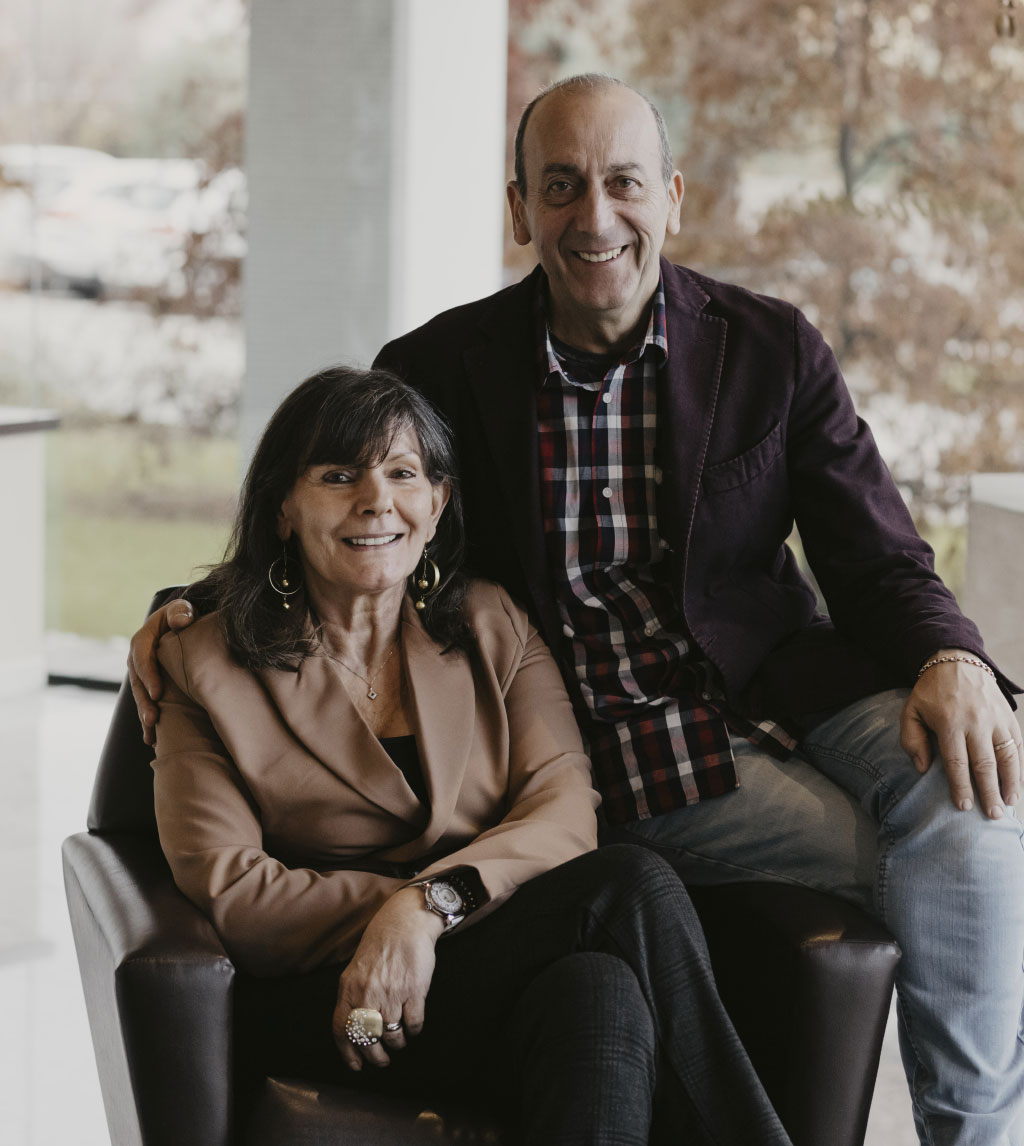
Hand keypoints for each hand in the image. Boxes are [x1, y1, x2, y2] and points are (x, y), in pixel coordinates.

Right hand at [127, 599, 194, 745]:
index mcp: (143, 640)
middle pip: (138, 682)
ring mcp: (143, 674)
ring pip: (141, 696)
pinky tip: (153, 739)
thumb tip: (181, 621)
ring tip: (151, 734)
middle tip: (153, 719)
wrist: (184, 623)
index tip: (158, 693)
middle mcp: (138, 659)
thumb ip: (181, 611)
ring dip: (145, 715)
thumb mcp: (182, 609)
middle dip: (144, 702)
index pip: (142, 657)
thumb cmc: (185, 615)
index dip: (148, 675)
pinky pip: (148, 703)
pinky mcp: (151, 685)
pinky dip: (149, 721)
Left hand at [333, 887, 443, 1069]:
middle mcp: (368, 993)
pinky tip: (412, 1026)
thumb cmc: (380, 946)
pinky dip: (413, 1031)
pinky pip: (413, 1024)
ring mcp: (392, 993)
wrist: (405, 923)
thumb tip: (354, 1031)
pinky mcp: (414, 990)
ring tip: (398, 1041)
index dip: (348, 1053)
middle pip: (368, 1039)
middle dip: (375, 1057)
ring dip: (396, 1043)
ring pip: (392, 1035)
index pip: (342, 1030)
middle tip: (381, 1060)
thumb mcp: (356, 970)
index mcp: (349, 988)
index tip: (356, 1065)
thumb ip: (352, 997)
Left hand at [900, 649, 1023, 818]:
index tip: (963, 807)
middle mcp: (976, 722)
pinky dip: (1019, 766)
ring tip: (1009, 805)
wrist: (957, 662)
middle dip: (989, 792)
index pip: (957, 761)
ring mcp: (996, 719)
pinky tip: (1017, 784)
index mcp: (950, 722)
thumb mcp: (911, 710)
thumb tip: (922, 768)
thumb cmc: (930, 692)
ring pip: (1007, 756)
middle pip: (985, 763)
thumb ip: (912, 739)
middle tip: (992, 816)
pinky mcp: (1009, 717)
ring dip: (1010, 783)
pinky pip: (1017, 745)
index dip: (961, 786)